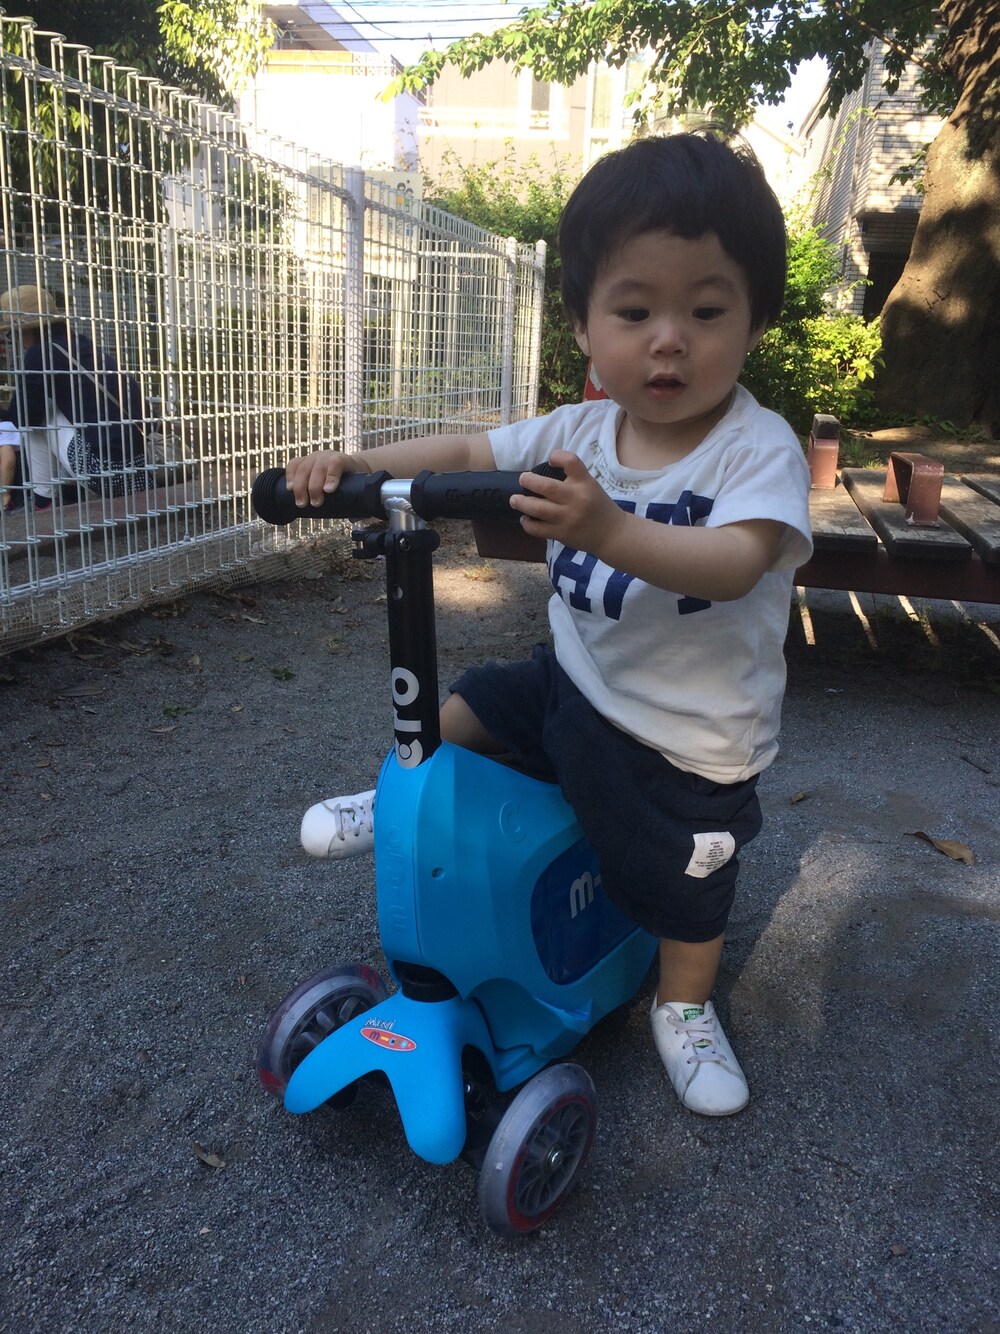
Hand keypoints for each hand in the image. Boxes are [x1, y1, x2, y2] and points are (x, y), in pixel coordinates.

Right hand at [285, 450, 369, 507]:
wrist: (348, 465)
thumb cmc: (353, 479)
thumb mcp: (358, 487)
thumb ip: (358, 502)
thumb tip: (353, 518)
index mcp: (342, 460)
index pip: (336, 463)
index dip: (331, 476)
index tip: (328, 491)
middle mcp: (326, 456)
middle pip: (317, 468)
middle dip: (314, 487)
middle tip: (315, 504)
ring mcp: (313, 457)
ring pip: (303, 467)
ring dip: (300, 486)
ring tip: (301, 503)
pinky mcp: (303, 460)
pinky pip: (293, 465)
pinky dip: (290, 476)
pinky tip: (289, 488)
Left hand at [510, 450, 624, 554]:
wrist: (611, 534)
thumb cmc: (598, 506)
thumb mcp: (591, 486)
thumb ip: (572, 478)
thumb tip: (542, 472)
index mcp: (585, 483)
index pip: (570, 461)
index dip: (557, 456)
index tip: (551, 460)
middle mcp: (576, 499)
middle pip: (547, 487)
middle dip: (528, 481)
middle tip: (522, 479)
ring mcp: (568, 518)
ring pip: (538, 509)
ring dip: (522, 503)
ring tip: (514, 500)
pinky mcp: (562, 534)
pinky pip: (538, 529)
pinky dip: (527, 524)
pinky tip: (525, 519)